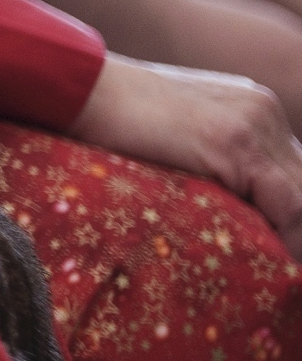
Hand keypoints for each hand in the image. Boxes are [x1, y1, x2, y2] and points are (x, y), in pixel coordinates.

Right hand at [73, 53, 301, 252]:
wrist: (79, 88)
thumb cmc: (112, 117)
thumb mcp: (179, 133)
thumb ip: (211, 157)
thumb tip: (229, 207)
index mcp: (254, 106)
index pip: (296, 172)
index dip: (293, 215)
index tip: (280, 249)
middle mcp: (264, 110)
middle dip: (296, 227)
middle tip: (284, 267)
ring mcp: (253, 124)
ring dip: (294, 238)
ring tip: (281, 272)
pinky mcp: (235, 143)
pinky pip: (288, 203)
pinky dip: (287, 237)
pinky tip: (272, 259)